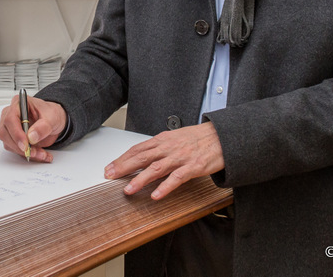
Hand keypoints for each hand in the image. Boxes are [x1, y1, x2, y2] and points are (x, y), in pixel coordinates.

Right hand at [0, 95, 67, 162]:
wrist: (53, 122)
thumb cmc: (51, 114)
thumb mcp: (53, 117)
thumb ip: (43, 126)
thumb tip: (31, 136)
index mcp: (19, 104)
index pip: (10, 119)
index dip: (16, 133)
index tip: (26, 145)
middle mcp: (10, 114)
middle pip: (5, 132)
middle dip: (20, 146)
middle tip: (34, 152)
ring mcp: (10, 127)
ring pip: (8, 143)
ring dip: (24, 152)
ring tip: (41, 153)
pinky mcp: (12, 138)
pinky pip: (15, 150)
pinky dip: (27, 155)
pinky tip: (39, 154)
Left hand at [104, 121, 224, 199]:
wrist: (222, 136)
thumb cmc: (198, 137)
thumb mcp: (175, 137)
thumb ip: (159, 146)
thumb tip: (143, 155)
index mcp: (163, 139)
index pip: (137, 149)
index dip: (122, 158)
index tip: (110, 167)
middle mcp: (168, 147)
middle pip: (141, 157)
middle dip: (124, 167)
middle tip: (110, 176)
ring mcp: (180, 157)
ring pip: (156, 168)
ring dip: (140, 180)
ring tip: (128, 190)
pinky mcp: (193, 167)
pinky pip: (177, 178)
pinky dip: (165, 187)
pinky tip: (156, 195)